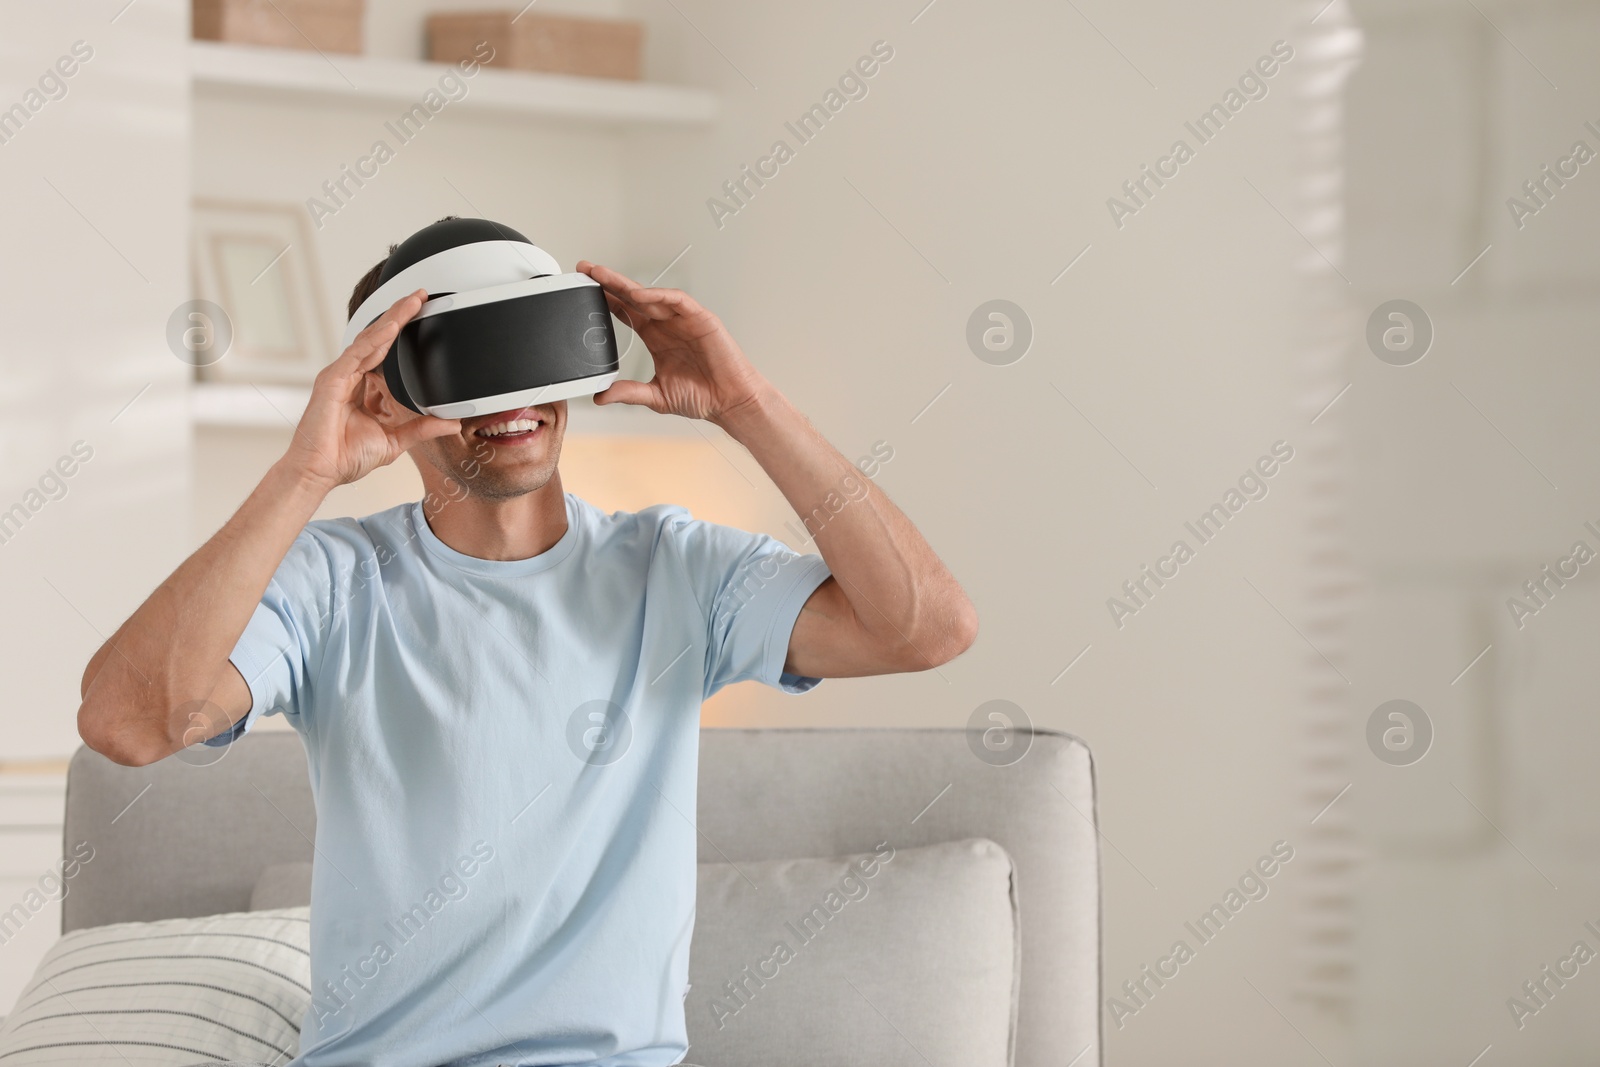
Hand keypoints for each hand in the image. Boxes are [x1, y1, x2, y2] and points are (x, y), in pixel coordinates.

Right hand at [282, 290, 461, 490]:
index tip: (423, 314)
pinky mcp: (332, 380)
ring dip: (391, 319)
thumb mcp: (395, 439)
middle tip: (420, 296)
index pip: (387, 352)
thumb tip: (452, 422)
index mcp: (364, 387)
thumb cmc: (346, 457)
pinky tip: (392, 326)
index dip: (402, 332)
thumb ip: (422, 428)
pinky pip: (357, 354)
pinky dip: (375, 339)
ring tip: (411, 302)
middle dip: (399, 315)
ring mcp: (340, 375)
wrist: (321, 471)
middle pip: (379, 338)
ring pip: (369, 339)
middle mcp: (351, 376)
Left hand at [576, 262, 769, 424]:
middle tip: (587, 270)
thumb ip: (628, 393)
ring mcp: (683, 320)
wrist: (731, 402)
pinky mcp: (701, 319)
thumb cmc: (702, 397)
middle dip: (609, 282)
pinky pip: (677, 300)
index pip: (625, 312)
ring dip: (627, 284)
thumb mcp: (656, 396)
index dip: (606, 299)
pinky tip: (638, 295)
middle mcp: (667, 325)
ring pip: (651, 295)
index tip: (585, 290)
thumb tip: (601, 396)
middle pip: (633, 297)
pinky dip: (658, 295)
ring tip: (604, 276)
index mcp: (655, 338)